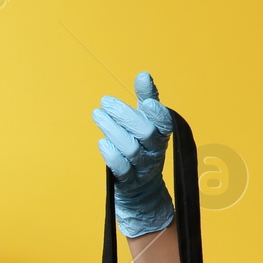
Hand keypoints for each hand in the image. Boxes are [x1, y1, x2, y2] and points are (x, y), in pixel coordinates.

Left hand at [93, 71, 174, 236]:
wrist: (142, 187)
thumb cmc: (142, 146)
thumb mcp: (146, 122)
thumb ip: (146, 98)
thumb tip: (143, 74)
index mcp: (162, 135)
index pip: (165, 122)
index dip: (157, 113)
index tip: (144, 101)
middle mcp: (155, 151)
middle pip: (145, 132)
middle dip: (124, 115)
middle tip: (105, 101)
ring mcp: (143, 168)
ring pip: (131, 149)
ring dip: (112, 130)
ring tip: (97, 115)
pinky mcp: (128, 181)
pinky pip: (121, 169)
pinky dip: (111, 155)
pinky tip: (101, 142)